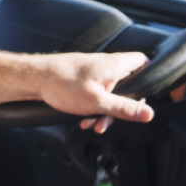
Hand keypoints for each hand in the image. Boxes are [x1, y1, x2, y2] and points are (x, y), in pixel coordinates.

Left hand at [35, 52, 153, 133]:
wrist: (35, 78)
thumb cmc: (62, 83)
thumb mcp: (98, 102)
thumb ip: (124, 108)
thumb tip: (149, 114)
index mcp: (114, 65)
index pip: (143, 62)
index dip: (150, 77)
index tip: (147, 96)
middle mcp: (105, 65)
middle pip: (128, 85)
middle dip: (123, 106)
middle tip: (115, 119)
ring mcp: (94, 71)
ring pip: (110, 93)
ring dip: (105, 111)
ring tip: (93, 123)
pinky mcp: (83, 78)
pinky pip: (96, 94)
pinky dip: (93, 107)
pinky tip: (84, 119)